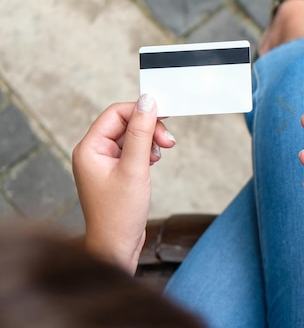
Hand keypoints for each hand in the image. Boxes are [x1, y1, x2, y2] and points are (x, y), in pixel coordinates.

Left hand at [72, 95, 174, 273]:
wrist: (116, 247)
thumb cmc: (120, 214)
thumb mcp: (135, 168)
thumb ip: (142, 132)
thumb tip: (148, 101)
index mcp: (90, 148)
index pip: (116, 113)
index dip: (141, 112)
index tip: (165, 118)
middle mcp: (94, 153)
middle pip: (125, 123)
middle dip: (149, 129)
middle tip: (168, 141)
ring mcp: (104, 163)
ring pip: (131, 137)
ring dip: (150, 141)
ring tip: (160, 155)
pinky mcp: (116, 172)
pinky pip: (132, 151)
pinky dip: (147, 152)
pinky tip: (153, 163)